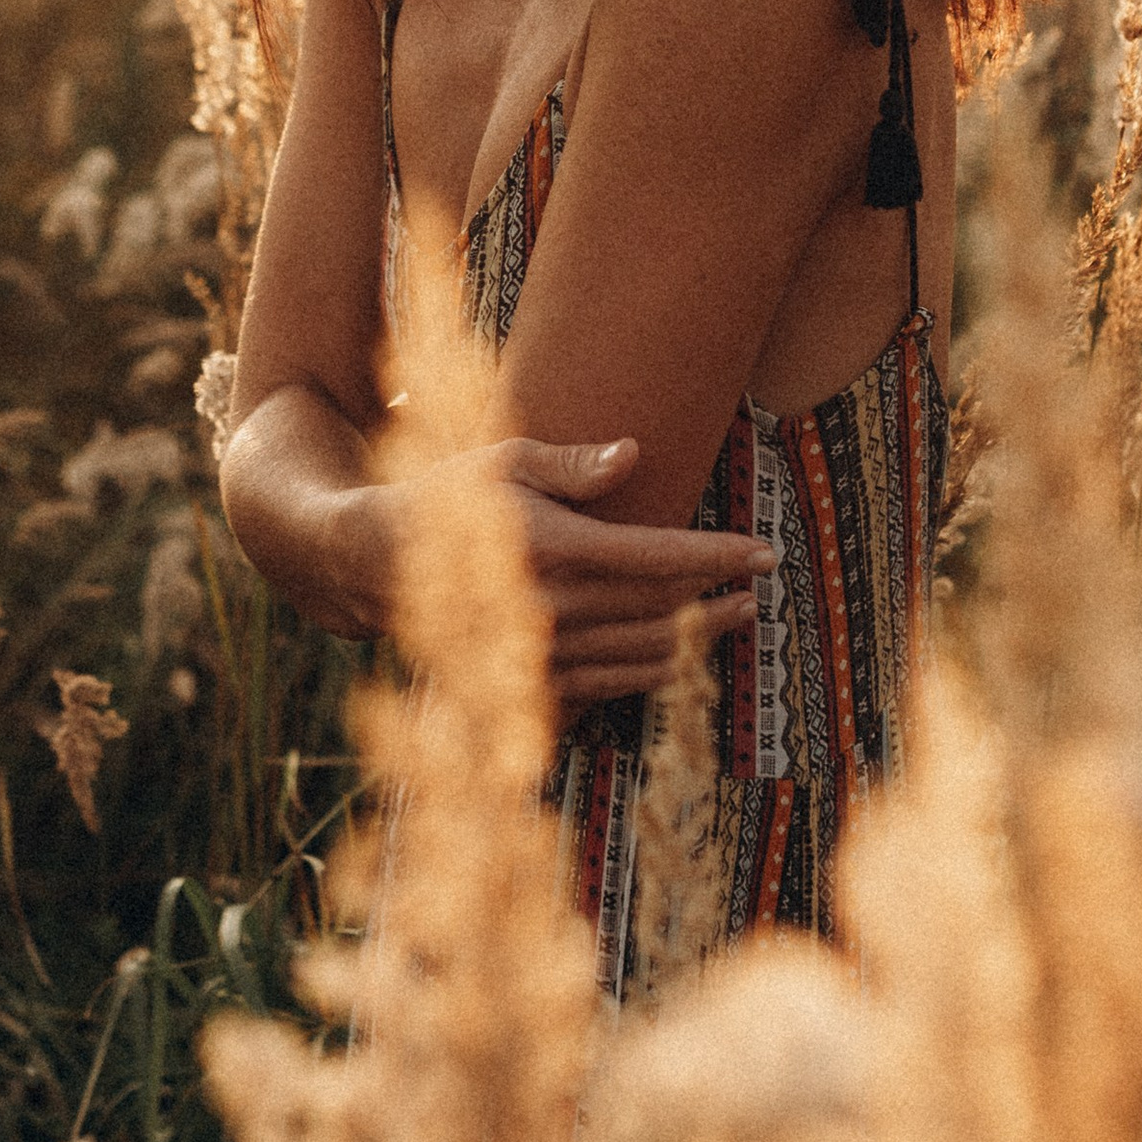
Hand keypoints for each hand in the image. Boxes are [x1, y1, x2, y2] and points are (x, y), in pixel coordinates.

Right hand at [368, 433, 771, 714]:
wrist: (377, 567)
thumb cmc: (446, 497)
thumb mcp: (501, 461)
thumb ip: (570, 464)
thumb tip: (633, 454)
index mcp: (555, 548)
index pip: (660, 556)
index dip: (718, 557)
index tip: (763, 553)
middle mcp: (554, 608)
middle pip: (664, 608)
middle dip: (719, 597)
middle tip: (759, 584)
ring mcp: (544, 654)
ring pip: (645, 654)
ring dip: (699, 639)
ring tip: (736, 618)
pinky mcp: (531, 682)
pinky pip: (611, 686)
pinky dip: (654, 673)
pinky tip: (681, 657)